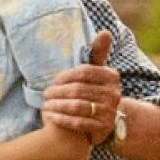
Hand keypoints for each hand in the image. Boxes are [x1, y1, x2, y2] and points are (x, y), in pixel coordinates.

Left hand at [42, 30, 120, 144]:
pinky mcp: (103, 127)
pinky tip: (50, 117)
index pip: (83, 72)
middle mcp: (115, 94)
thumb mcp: (96, 71)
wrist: (102, 119)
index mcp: (112, 76)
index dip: (64, 77)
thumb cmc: (93, 90)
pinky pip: (78, 122)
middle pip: (78, 90)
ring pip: (77, 106)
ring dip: (57, 106)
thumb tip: (105, 32)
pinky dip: (61, 119)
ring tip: (45, 105)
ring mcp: (110, 111)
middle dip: (58, 92)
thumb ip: (98, 53)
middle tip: (45, 94)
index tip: (52, 81)